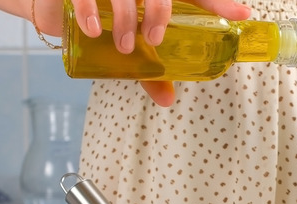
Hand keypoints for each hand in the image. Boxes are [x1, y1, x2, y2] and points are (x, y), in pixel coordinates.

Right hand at [69, 0, 251, 105]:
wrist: (53, 6)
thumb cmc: (101, 23)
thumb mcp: (129, 46)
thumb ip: (148, 69)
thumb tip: (169, 100)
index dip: (218, 4)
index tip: (243, 14)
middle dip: (160, 12)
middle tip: (155, 40)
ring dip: (127, 18)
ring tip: (125, 45)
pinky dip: (90, 11)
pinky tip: (93, 30)